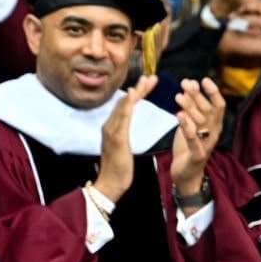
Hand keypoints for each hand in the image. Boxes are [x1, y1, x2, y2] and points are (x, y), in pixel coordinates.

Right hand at [94, 74, 158, 202]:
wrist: (111, 184)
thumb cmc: (119, 167)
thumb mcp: (123, 145)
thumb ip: (123, 132)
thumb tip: (127, 122)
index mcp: (113, 127)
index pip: (126, 105)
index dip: (137, 93)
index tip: (148, 82)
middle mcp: (110, 126)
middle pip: (124, 102)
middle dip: (138, 88)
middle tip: (151, 76)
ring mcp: (111, 131)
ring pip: (123, 106)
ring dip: (135, 92)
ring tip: (147, 81)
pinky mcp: (116, 138)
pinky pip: (122, 118)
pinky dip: (127, 105)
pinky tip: (133, 95)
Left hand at [170, 78, 225, 196]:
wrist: (186, 174)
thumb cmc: (188, 147)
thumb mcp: (190, 124)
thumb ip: (191, 107)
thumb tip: (190, 84)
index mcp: (215, 125)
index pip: (219, 105)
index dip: (213, 92)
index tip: (203, 79)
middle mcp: (214, 133)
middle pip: (209, 110)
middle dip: (197, 95)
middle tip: (185, 84)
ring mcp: (207, 144)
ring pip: (201, 123)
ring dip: (190, 107)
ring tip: (178, 96)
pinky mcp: (197, 155)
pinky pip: (194, 140)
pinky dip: (187, 128)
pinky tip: (178, 116)